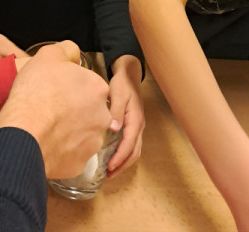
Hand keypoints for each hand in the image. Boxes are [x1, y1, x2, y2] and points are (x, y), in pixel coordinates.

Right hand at [0, 40, 111, 178]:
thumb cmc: (35, 93)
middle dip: (74, 110)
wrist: (24, 134)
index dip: (71, 87)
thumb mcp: (47, 56)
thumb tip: (73, 54)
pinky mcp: (80, 164)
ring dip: (69, 131)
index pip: (89, 85)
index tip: (56, 90)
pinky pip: (72, 155)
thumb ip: (66, 50)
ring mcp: (93, 142)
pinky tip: (46, 143)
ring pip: (82, 133)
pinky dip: (61, 151)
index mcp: (97, 88)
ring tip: (46, 127)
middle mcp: (103, 116)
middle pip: (89, 110)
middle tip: (50, 109)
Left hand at [106, 55, 144, 176]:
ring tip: (110, 170)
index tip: (110, 166)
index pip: (129, 143)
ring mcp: (137, 126)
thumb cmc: (122, 83)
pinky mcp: (133, 125)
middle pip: (134, 151)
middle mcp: (139, 126)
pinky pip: (131, 144)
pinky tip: (113, 156)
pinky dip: (124, 154)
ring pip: (134, 150)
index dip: (120, 157)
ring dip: (124, 162)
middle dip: (123, 165)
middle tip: (108, 174)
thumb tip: (114, 129)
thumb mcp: (118, 93)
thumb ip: (116, 110)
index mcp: (136, 120)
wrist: (129, 74)